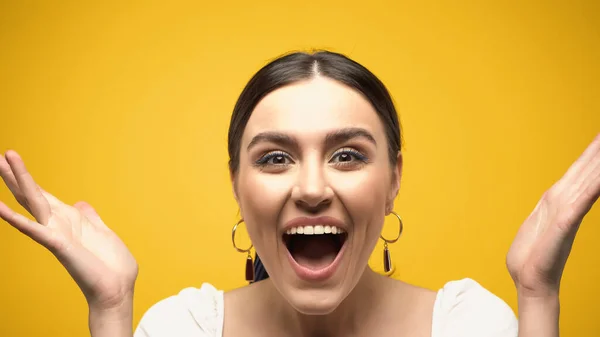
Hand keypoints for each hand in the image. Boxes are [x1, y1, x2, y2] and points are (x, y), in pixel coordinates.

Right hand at [0, 150, 137, 311]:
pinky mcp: (58, 245)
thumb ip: (90, 218)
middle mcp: (58, 225)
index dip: (28, 178)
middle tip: (0, 154)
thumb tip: (81, 204)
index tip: (13, 160)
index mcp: (68, 220)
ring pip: (32, 202)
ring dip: (18, 181)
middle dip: (15, 175)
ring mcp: (55, 234)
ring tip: (2, 161)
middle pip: (31, 195)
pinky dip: (16, 220)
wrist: (117, 289)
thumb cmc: (111, 266)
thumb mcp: (103, 233)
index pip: (43, 195)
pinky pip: (35, 230)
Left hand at [506, 133, 599, 297]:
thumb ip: (549, 206)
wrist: (529, 282)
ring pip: (588, 180)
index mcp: (557, 200)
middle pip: (587, 169)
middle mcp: (565, 202)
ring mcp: (566, 213)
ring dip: (599, 163)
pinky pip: (580, 202)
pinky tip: (599, 178)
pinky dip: (592, 188)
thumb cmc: (531, 256)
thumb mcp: (537, 222)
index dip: (591, 151)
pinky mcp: (563, 226)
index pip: (579, 169)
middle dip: (599, 149)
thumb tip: (554, 195)